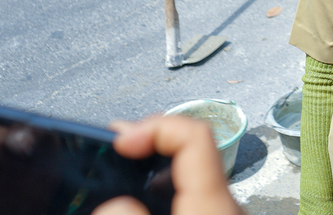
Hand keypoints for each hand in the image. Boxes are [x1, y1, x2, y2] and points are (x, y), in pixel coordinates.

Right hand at [94, 116, 244, 214]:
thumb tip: (113, 204)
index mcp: (213, 205)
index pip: (194, 136)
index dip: (154, 127)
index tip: (119, 140)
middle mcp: (223, 205)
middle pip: (188, 152)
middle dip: (146, 144)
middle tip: (109, 150)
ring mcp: (219, 213)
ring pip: (187, 175)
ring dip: (150, 170)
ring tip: (117, 170)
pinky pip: (189, 196)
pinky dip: (161, 189)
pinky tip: (138, 200)